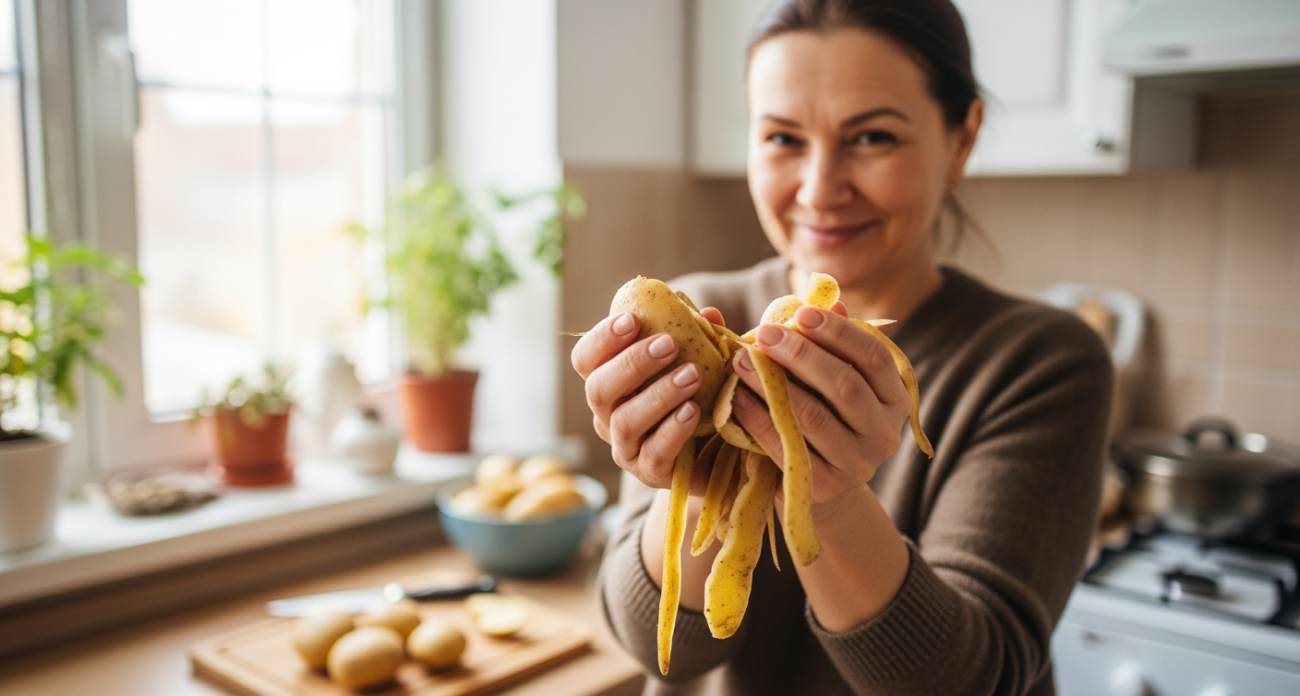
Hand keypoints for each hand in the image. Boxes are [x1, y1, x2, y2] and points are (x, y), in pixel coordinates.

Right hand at [570, 308, 726, 489]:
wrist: (717, 452)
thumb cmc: (699, 396)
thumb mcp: (700, 363)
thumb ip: (701, 339)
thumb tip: (710, 314)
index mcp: (610, 383)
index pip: (585, 360)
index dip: (601, 339)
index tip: (632, 319)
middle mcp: (608, 416)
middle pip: (598, 389)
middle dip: (631, 363)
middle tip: (669, 344)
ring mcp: (625, 447)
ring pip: (625, 421)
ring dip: (658, 394)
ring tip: (693, 375)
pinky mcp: (649, 473)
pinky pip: (654, 453)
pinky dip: (673, 430)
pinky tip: (693, 410)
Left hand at [728, 304, 910, 510]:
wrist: (815, 484)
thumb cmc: (821, 414)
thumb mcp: (829, 379)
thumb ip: (830, 343)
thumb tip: (827, 298)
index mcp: (895, 399)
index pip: (875, 357)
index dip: (839, 332)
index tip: (801, 312)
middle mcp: (885, 434)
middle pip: (845, 386)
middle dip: (802, 354)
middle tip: (764, 333)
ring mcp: (857, 464)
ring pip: (814, 416)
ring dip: (773, 383)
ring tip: (740, 359)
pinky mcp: (824, 488)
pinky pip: (787, 445)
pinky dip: (759, 419)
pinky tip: (738, 397)